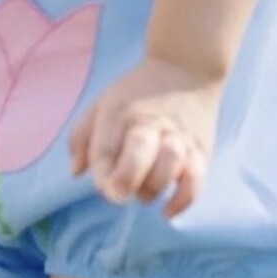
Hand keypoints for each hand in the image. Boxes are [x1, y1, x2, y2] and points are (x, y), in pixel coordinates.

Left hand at [68, 58, 221, 218]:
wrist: (186, 67)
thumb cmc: (136, 94)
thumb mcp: (102, 103)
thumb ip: (81, 137)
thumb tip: (77, 172)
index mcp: (121, 112)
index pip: (105, 148)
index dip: (103, 174)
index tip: (105, 186)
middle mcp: (150, 123)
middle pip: (138, 153)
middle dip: (126, 179)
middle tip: (120, 191)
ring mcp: (178, 137)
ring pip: (168, 168)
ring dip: (153, 188)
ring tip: (144, 190)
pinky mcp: (200, 150)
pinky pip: (195, 181)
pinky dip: (181, 202)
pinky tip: (166, 210)